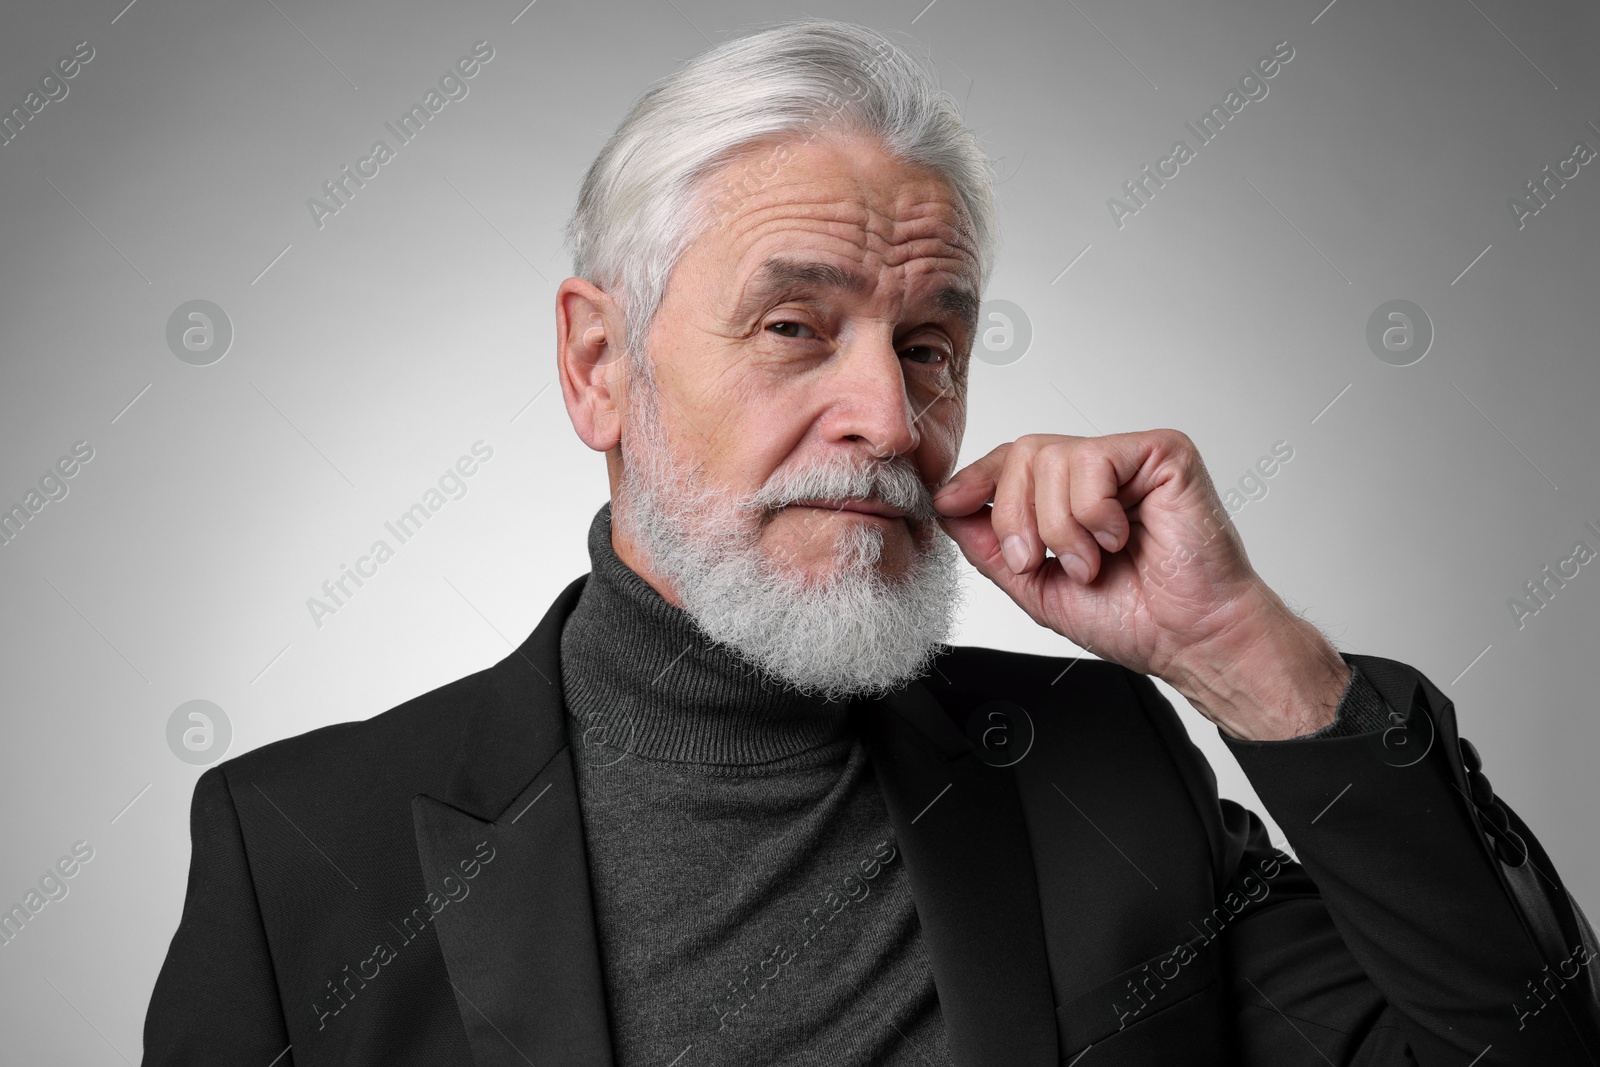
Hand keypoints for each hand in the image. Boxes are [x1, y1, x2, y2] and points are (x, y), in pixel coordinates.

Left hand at [932, 430, 1349, 739]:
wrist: (1192, 639)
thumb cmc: (1136, 618)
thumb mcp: (1038, 587)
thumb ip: (993, 547)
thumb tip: (948, 509)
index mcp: (1071, 496)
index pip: (1009, 461)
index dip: (974, 479)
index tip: (948, 503)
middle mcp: (1099, 470)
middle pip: (1020, 454)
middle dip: (1014, 517)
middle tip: (1038, 563)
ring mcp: (1130, 457)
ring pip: (1050, 459)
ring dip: (1059, 527)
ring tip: (1093, 560)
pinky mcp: (1162, 451)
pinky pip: (1093, 461)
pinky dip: (1093, 513)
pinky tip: (1121, 538)